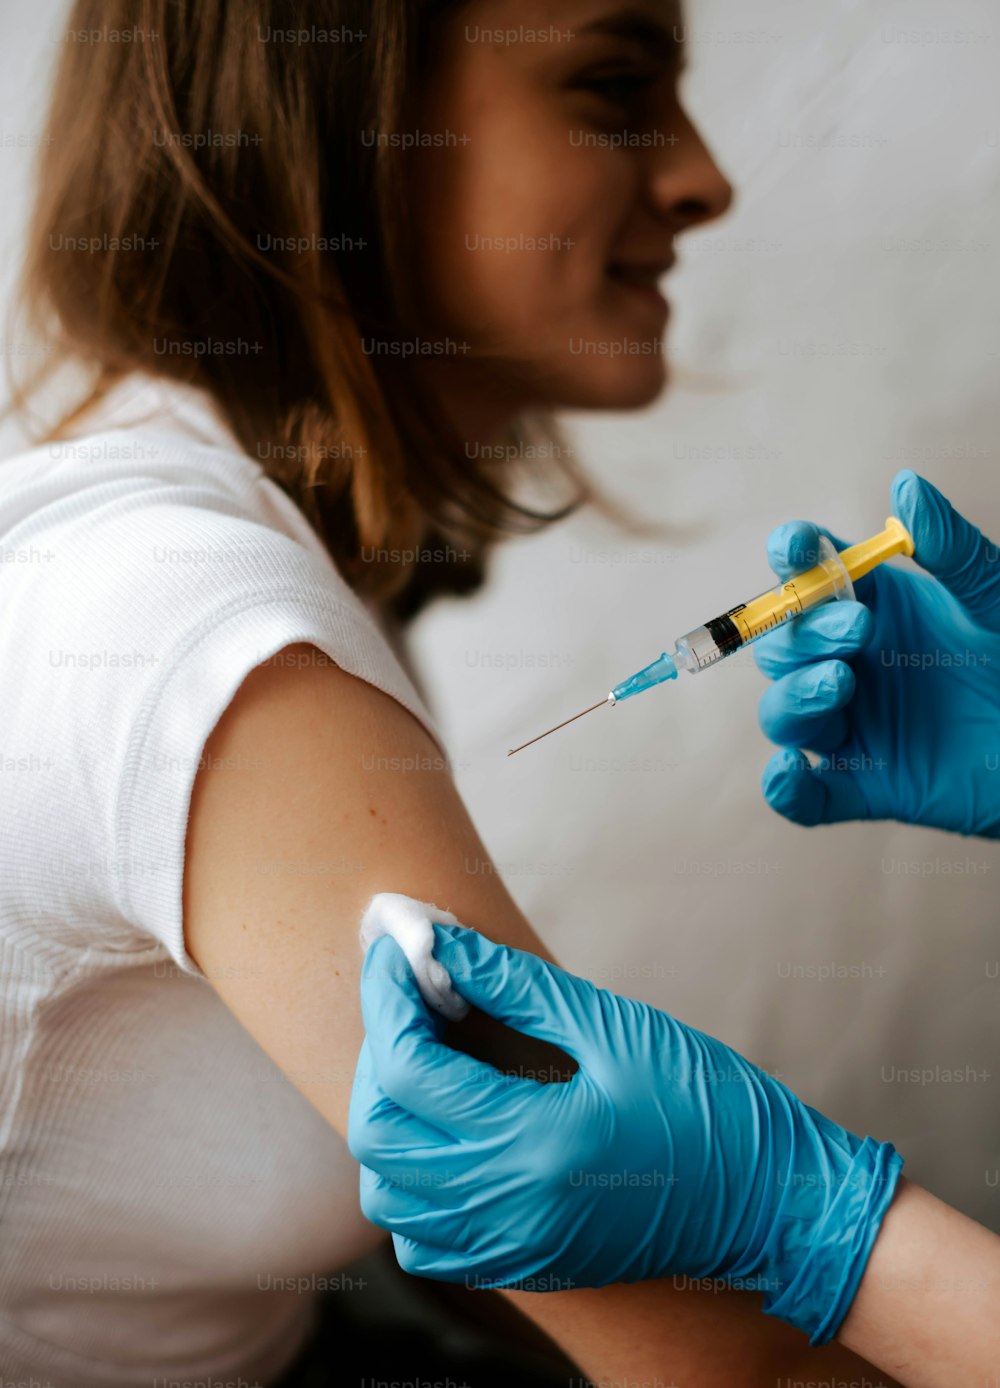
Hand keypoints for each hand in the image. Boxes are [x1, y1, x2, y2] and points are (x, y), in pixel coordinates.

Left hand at [349, 923, 902, 1345]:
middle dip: (379, 1051)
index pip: (409, 1068)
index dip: (388, 995)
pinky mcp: (527, 1266)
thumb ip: (517, 986)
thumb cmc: (712, 1107)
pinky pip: (426, 1241)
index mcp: (536, 1142)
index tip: (396, 946)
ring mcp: (515, 1248)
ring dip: (388, 1119)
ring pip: (390, 1195)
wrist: (779, 1206)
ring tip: (427, 1058)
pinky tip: (447, 1133)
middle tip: (409, 995)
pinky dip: (410, 1186)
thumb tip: (443, 943)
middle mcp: (511, 1207)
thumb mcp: (618, 1028)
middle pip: (380, 1134)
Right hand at [755, 469, 999, 835]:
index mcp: (874, 611)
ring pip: (784, 714)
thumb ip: (951, 549)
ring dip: (795, 697)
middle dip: (804, 634)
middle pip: (783, 646)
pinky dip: (786, 789)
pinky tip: (790, 772)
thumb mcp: (995, 597)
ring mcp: (854, 728)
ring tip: (841, 686)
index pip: (808, 577)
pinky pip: (808, 796)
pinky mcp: (867, 787)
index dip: (791, 558)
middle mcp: (850, 665)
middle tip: (861, 634)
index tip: (796, 547)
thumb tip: (905, 485)